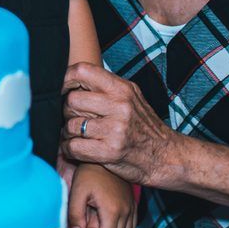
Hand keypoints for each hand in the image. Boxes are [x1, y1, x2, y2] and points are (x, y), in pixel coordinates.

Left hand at [61, 62, 178, 186]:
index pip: (82, 71)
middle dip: (67, 112)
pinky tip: (76, 148)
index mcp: (121, 88)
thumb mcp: (131, 97)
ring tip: (77, 135)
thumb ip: (106, 87)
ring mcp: (115, 129)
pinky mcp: (110, 152)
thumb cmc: (143, 126)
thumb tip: (72, 78)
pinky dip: (69, 149)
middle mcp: (119, 106)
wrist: (166, 156)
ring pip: (70, 125)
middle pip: (72, 100)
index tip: (62, 89)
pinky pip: (74, 147)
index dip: (65, 78)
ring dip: (68, 133)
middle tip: (74, 118)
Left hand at [68, 163, 135, 227]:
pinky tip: (109, 224)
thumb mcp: (77, 192)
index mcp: (111, 210)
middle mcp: (125, 212)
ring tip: (99, 222)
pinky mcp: (133, 206)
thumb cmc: (89, 173)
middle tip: (91, 224)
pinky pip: (132, 226)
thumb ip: (75, 214)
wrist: (104, 157)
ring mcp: (131, 209)